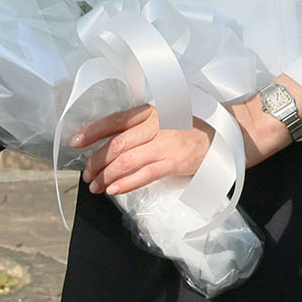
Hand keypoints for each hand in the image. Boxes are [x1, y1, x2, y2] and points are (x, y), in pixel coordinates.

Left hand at [70, 104, 216, 196]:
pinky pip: (144, 174)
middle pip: (116, 145)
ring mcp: (165, 143)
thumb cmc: (193, 128)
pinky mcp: (175, 161)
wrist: (227, 135)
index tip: (75, 142)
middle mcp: (155, 125)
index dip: (92, 132)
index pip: (113, 121)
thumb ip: (140, 129)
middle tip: (86, 174)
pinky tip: (113, 189)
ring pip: (126, 161)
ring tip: (95, 186)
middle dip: (96, 161)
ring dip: (106, 176)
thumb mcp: (164, 119)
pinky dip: (126, 183)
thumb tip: (110, 146)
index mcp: (149, 112)